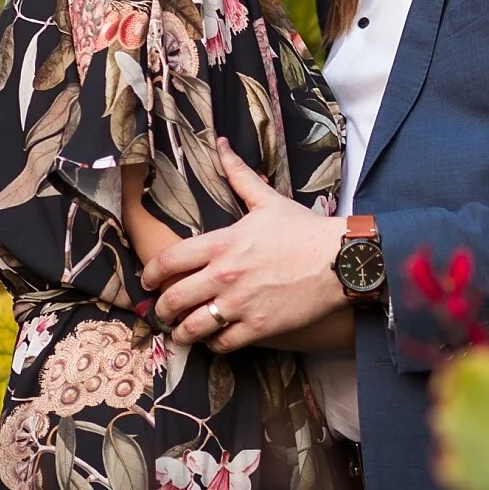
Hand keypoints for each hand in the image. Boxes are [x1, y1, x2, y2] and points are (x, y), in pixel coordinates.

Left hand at [140, 139, 345, 351]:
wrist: (340, 260)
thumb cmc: (304, 229)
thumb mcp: (267, 200)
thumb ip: (238, 175)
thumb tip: (221, 145)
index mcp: (222, 244)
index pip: (169, 261)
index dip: (150, 274)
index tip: (148, 280)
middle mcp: (225, 275)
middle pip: (174, 299)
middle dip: (162, 309)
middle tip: (162, 312)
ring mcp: (241, 304)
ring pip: (193, 328)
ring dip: (182, 332)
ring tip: (182, 332)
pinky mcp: (259, 327)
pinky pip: (223, 343)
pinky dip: (214, 344)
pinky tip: (215, 339)